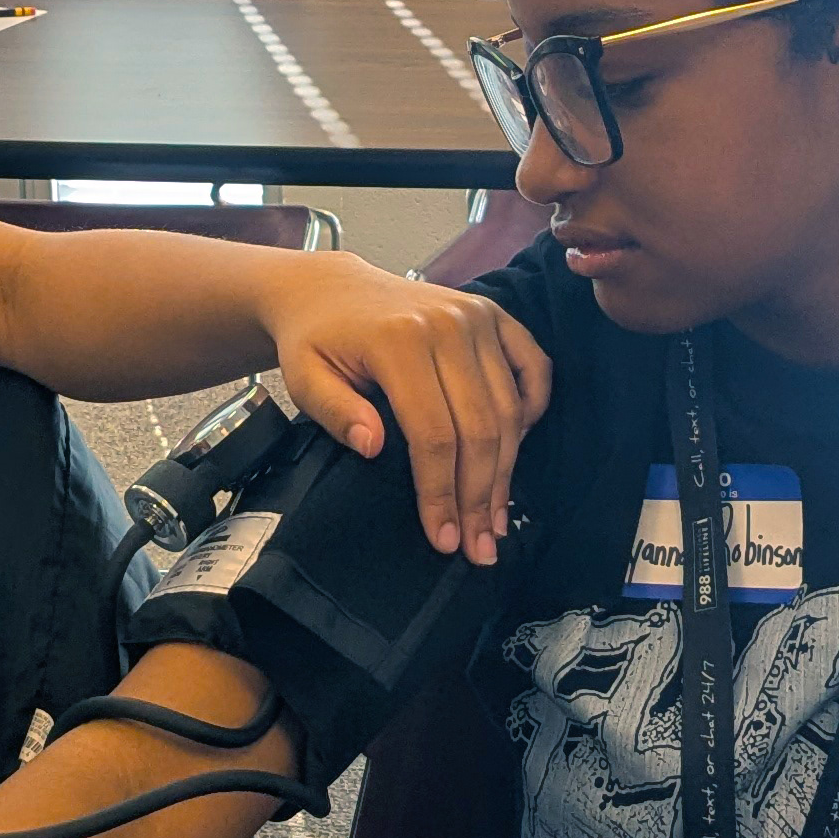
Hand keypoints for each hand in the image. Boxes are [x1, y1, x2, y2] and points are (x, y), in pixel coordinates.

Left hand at [258, 256, 551, 560]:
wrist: (328, 289)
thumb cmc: (315, 339)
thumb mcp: (305, 377)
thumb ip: (335, 412)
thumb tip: (374, 448)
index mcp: (399, 340)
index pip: (433, 433)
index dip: (441, 492)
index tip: (443, 538)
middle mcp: (448, 324)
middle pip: (480, 427)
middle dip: (480, 496)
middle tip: (479, 547)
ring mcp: (477, 316)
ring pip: (510, 408)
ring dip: (507, 471)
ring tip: (496, 520)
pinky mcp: (494, 315)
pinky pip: (533, 367)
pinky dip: (533, 410)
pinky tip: (515, 451)